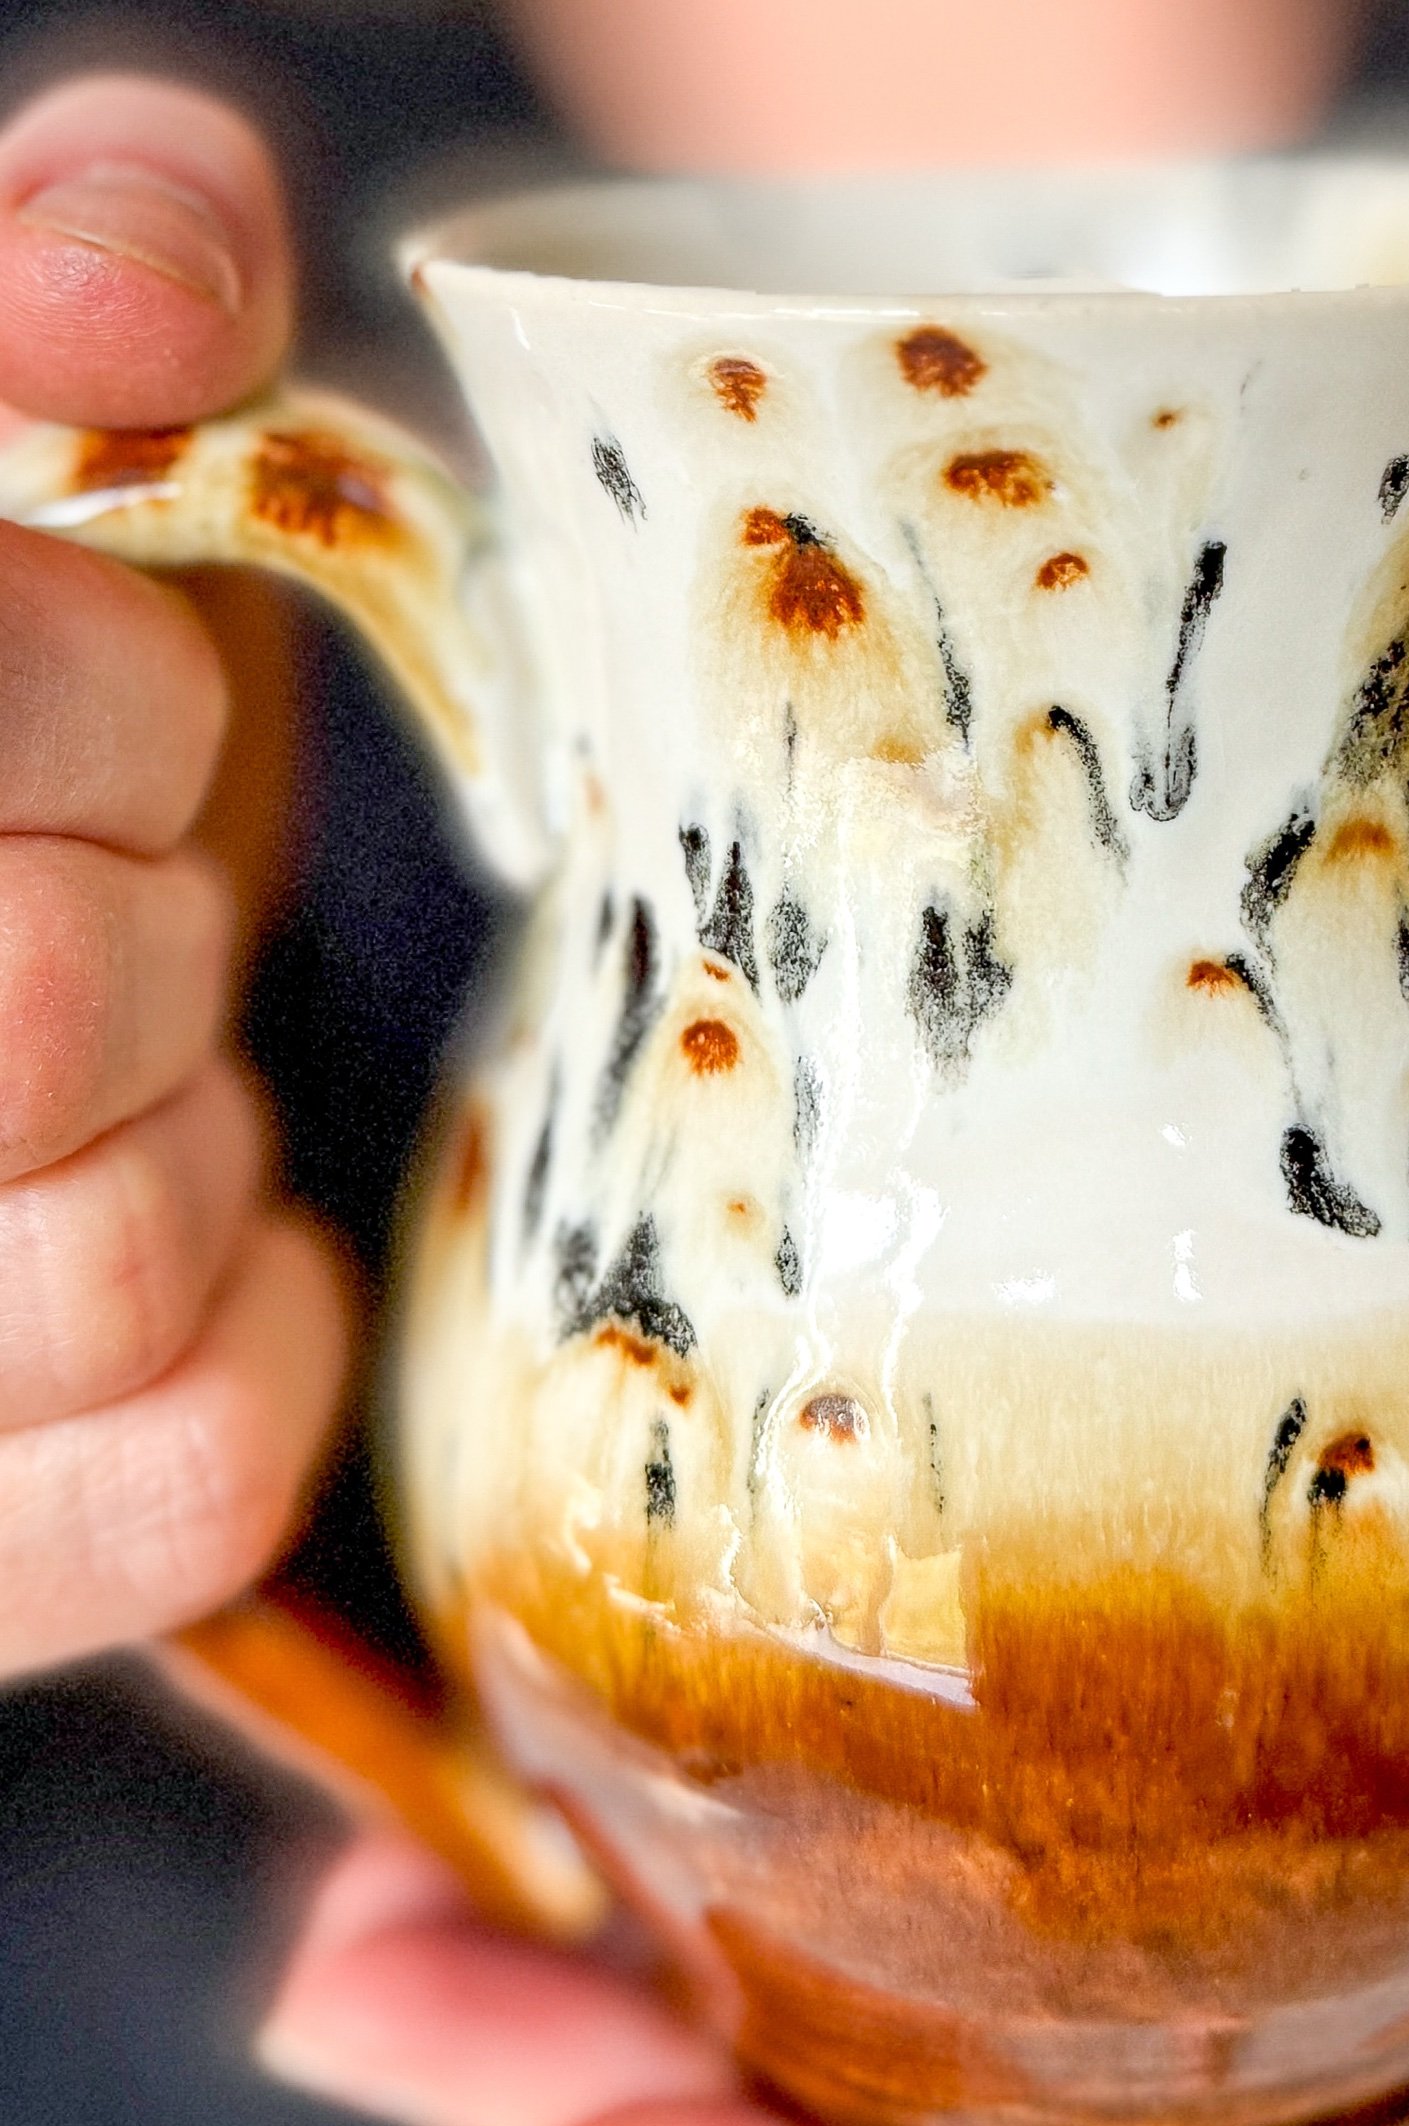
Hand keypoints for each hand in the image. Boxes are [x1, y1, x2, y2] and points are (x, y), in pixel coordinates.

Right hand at [0, 76, 346, 1676]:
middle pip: (38, 999)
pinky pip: (187, 1475)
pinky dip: (266, 1344)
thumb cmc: (6, 663)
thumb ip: (66, 250)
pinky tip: (231, 1240)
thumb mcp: (3, 410)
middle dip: (149, 898)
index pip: (14, 715)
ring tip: (133, 1058)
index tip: (99, 675)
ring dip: (199, 1118)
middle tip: (114, 867)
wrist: (12, 884)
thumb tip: (149, 302)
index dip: (94, 691)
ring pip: (105, 1262)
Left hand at [257, 1239, 1408, 2125]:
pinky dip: (767, 1864)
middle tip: (354, 1992)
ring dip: (639, 1986)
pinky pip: (970, 1899)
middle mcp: (1359, 2089)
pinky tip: (591, 1802)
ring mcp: (1275, 1969)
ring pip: (930, 2041)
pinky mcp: (1215, 1827)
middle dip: (640, 2112)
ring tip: (387, 1900)